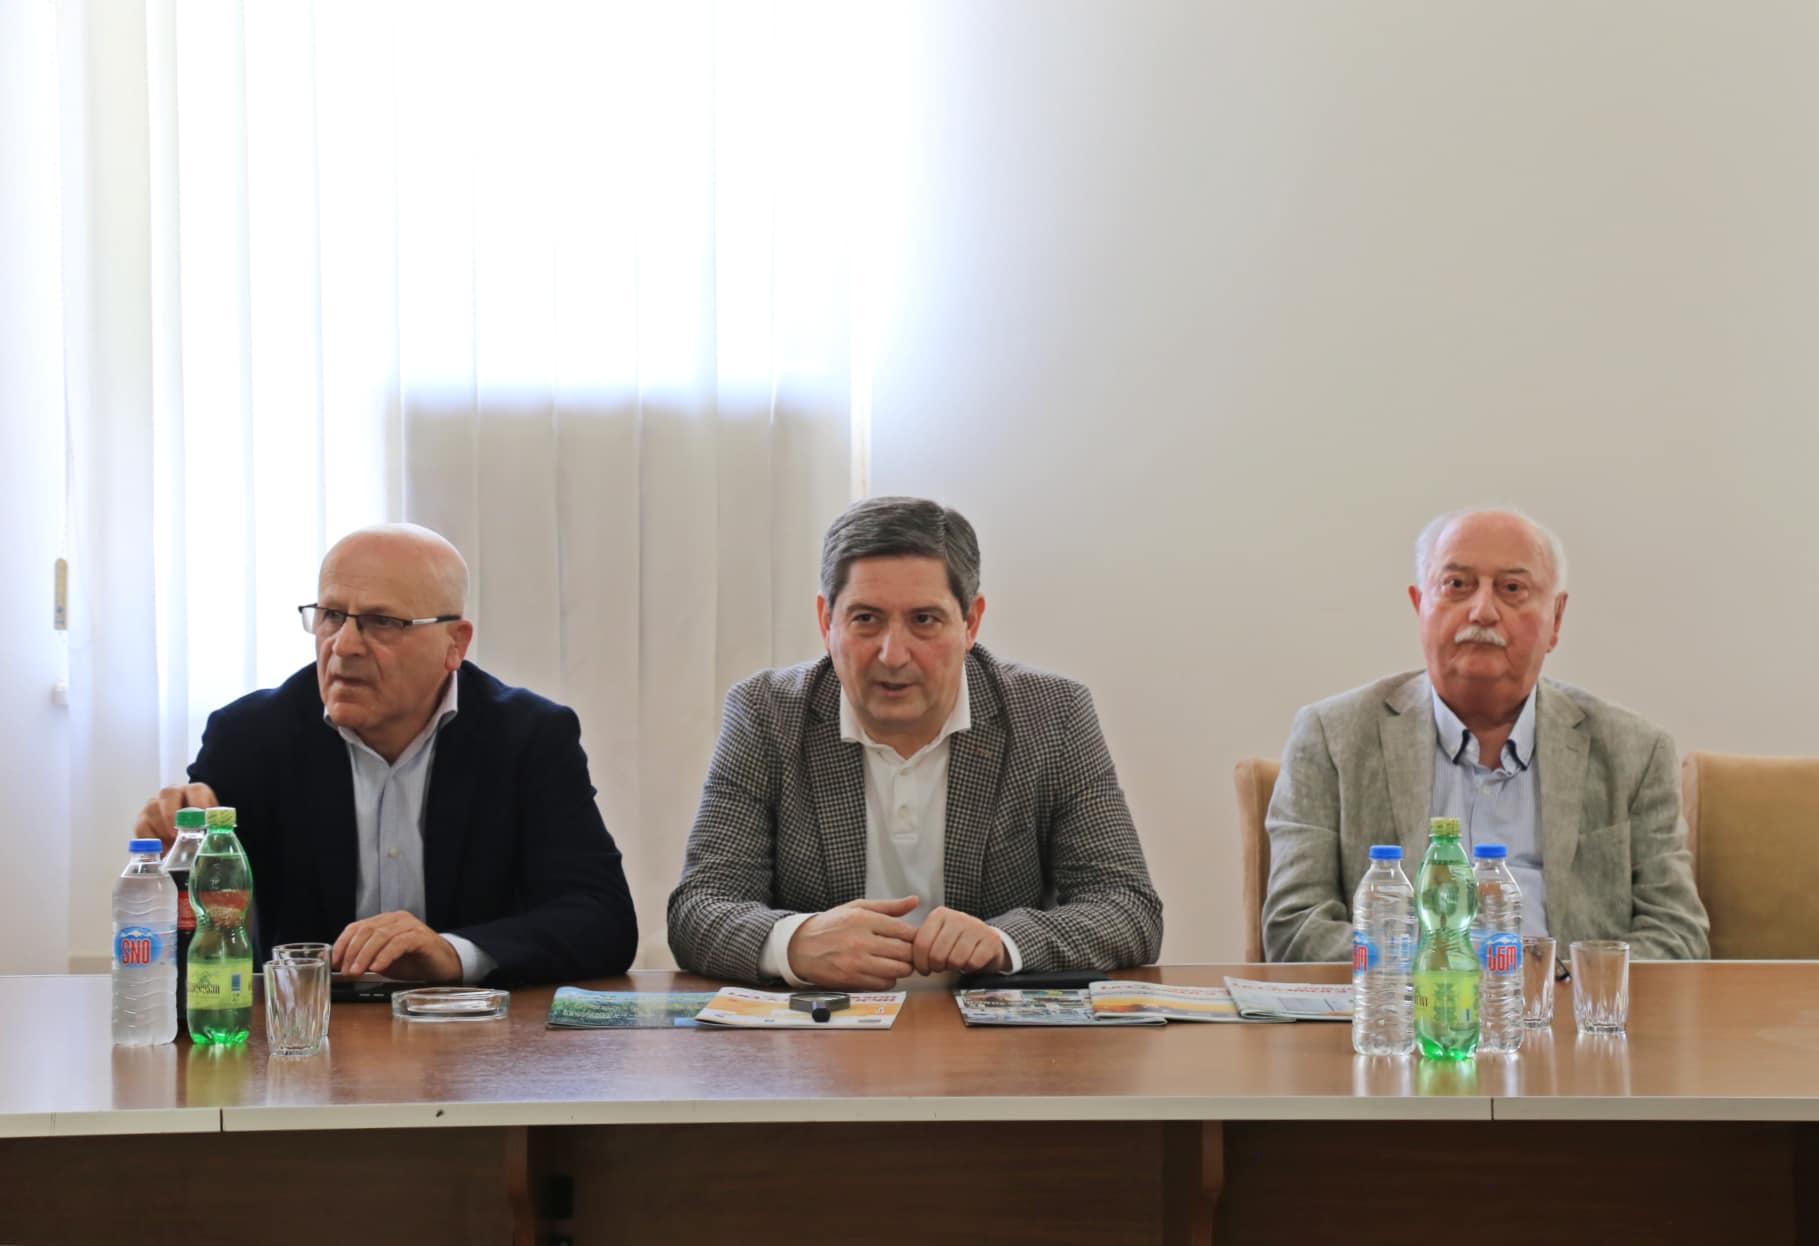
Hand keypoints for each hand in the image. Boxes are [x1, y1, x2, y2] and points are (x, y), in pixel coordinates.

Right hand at [133, 783, 218, 848]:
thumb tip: (215, 839)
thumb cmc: (201, 827)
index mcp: (194, 792)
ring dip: (162, 829)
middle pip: (168, 794)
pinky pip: (141, 826)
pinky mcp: (143, 820)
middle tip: (177, 833)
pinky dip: (151, 840)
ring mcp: (155, 805)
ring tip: (172, 846)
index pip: (196, 790)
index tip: (201, 820)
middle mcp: (173, 794)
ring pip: (152, 809)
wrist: (186, 832)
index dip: (199, 803)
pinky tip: (162, 850)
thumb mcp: (210, 826)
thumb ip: (213, 829)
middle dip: (172, 814)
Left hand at [332, 911, 462, 982]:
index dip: (343, 944)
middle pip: (367, 930)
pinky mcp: (421, 937)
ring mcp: (410, 926)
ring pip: (381, 935)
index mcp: (385, 922)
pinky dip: (385, 955)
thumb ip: (366, 959)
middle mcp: (397, 919)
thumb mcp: (384, 961)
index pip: (357, 927)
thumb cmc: (414, 963)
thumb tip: (343, 966)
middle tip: (346, 970)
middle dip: (352, 951)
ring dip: (365, 955)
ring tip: (357, 971)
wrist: (444, 966)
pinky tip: (378, 967)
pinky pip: (399, 943)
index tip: (334, 962)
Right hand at [787, 896, 918, 989]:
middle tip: (909, 953)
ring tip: (896, 962)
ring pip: (898, 970)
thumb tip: (915, 901)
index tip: (914, 939)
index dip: (915, 937)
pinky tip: (882, 972)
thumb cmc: (832, 925)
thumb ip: (888, 906)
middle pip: (905, 952)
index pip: (905, 931)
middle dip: (912, 954)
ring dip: (902, 968)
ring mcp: (856, 962)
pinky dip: (888, 980)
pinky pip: (883, 984)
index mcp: (864, 919)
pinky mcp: (851, 979)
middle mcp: (861, 941)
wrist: (800, 946)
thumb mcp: (857, 908)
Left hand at [911, 906, 1008, 974]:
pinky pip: (973, 962)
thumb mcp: (938, 936)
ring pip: (955, 959)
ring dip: (954, 967)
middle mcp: (958, 917)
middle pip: (937, 954)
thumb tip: (906, 958)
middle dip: (937, 966)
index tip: (923, 970)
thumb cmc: (957, 943)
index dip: (920, 962)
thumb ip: (923, 943)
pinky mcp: (991, 939)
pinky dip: (970, 968)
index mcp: (940, 914)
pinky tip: (970, 963)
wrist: (989, 942)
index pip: (921, 943)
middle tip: (941, 967)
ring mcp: (976, 927)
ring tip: (956, 963)